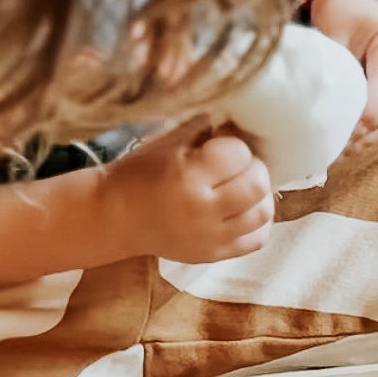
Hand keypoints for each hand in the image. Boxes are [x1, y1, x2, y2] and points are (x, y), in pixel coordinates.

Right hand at [107, 120, 273, 261]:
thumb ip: (203, 128)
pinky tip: (244, 209)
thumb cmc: (139, 174)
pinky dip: (258, 222)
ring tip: (242, 186)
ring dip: (259, 194)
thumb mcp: (166, 142)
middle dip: (252, 167)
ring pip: (263, 213)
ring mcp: (209, 237)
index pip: (239, 154)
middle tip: (236, 165)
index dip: (234, 144)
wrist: (114, 217)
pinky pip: (256, 240)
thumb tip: (238, 121)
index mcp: (187, 176)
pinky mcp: (212, 255)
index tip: (222, 144)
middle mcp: (201, 210)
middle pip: (257, 184)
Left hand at [308, 0, 377, 143]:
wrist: (352, 6)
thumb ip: (332, 66)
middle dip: (359, 134)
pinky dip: (367, 136)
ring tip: (333, 152)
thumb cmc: (338, 13)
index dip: (359, 118)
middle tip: (327, 149)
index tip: (330, 132)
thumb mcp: (331, 31)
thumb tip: (322, 108)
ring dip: (363, 139)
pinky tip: (345, 146)